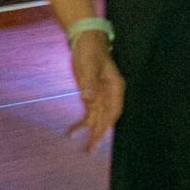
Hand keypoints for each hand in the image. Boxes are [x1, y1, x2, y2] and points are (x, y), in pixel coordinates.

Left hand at [66, 34, 125, 150]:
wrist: (86, 41)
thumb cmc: (91, 51)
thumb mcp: (89, 64)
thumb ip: (89, 82)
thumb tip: (89, 99)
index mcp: (115, 86)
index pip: (114, 109)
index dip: (108, 123)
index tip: (101, 135)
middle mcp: (110, 94)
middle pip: (106, 117)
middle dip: (100, 133)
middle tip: (91, 149)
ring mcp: (101, 95)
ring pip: (98, 118)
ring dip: (92, 132)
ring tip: (85, 148)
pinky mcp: (91, 95)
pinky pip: (88, 113)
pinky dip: (82, 123)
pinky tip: (74, 132)